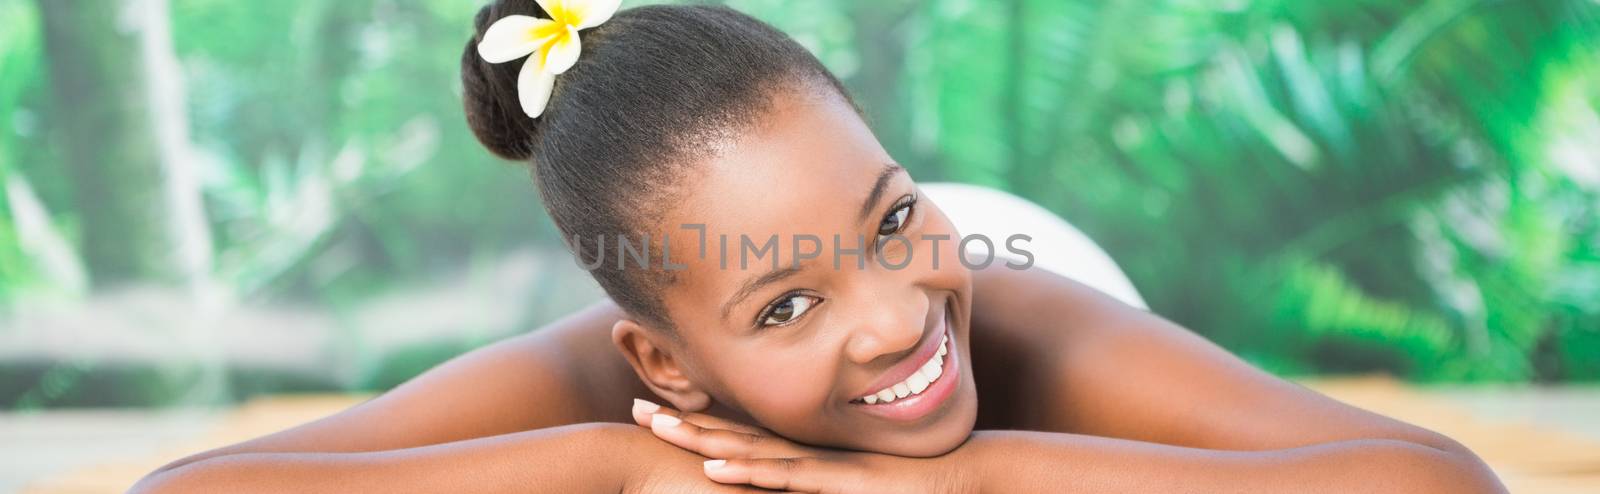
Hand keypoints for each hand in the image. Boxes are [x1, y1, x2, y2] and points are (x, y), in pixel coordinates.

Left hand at [631, 400, 976, 493]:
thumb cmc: (921, 493)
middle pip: (735, 437)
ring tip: (658, 428)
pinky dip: (749, 474)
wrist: (973, 481)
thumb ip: (831, 493)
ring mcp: (824, 468)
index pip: (744, 440)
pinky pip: (788, 480)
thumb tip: (803, 492)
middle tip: (634, 410)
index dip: (700, 427)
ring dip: (702, 441)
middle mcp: (809, 456)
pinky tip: (716, 469)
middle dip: (684, 425)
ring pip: (752, 452)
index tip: (659, 415)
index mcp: (809, 460)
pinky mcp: (843, 485)